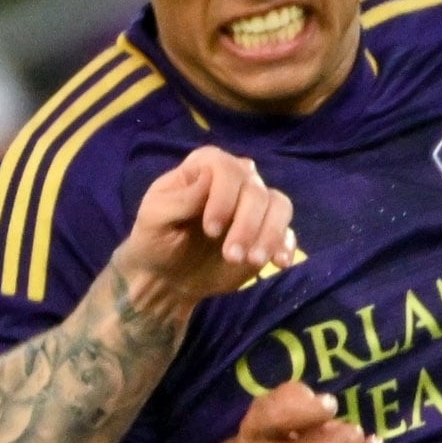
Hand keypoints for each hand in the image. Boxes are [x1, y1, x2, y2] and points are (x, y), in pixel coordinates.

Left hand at [107, 146, 301, 319]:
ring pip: (279, 206)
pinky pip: (287, 231)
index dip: (224, 197)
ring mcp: (253, 206)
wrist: (167, 276)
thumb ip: (181, 198)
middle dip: (246, 224)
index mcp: (205, 167)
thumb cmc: (156, 239)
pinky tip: (279, 263)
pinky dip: (286, 245)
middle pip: (256, 190)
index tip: (211, 229)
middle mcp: (235, 179)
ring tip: (253, 261)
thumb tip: (209, 179)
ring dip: (269, 234)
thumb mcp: (154, 217)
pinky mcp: (266, 232)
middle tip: (231, 256)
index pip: (226, 168)